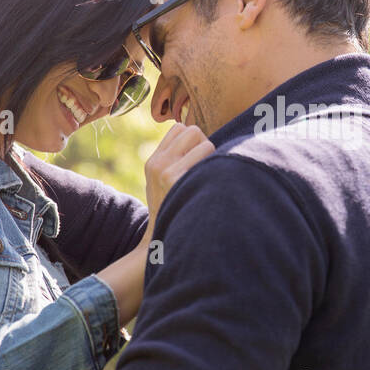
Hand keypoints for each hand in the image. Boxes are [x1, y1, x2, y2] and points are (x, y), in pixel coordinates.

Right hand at [142, 123, 214, 240]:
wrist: (161, 241)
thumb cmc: (172, 210)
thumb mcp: (161, 184)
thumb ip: (173, 161)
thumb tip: (201, 139)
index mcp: (153, 161)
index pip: (178, 128)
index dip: (192, 139)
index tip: (196, 158)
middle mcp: (157, 163)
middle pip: (192, 130)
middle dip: (204, 144)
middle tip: (205, 168)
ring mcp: (166, 170)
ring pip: (204, 142)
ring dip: (212, 157)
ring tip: (208, 178)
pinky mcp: (176, 179)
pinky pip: (208, 156)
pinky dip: (216, 167)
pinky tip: (212, 184)